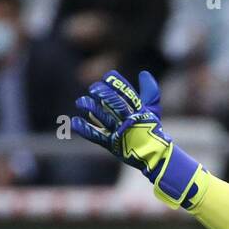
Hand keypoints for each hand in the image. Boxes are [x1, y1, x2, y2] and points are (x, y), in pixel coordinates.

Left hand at [71, 69, 208, 208]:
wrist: (154, 155)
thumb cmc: (152, 129)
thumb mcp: (153, 109)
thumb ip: (149, 91)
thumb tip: (144, 73)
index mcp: (140, 111)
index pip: (127, 94)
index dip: (116, 84)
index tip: (107, 77)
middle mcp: (129, 121)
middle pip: (114, 104)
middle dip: (103, 94)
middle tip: (93, 88)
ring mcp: (120, 133)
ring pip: (103, 118)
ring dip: (91, 108)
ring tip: (80, 102)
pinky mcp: (111, 144)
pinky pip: (96, 136)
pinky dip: (85, 129)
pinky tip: (75, 121)